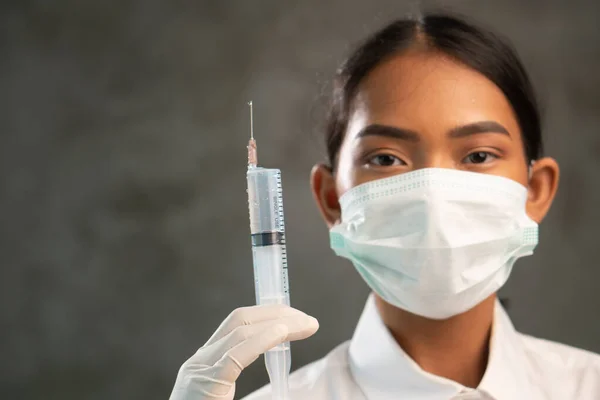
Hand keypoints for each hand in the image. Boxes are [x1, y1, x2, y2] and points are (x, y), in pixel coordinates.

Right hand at [169, 304, 318, 399]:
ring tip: (306, 326)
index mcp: (205, 365)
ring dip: (279, 323)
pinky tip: (282, 332)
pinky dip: (263, 339)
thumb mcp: (224, 398)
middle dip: (276, 313)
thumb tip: (279, 371)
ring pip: (240, 331)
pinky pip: (236, 355)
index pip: (237, 325)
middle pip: (240, 320)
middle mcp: (200, 362)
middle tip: (308, 320)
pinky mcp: (205, 385)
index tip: (297, 319)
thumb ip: (240, 380)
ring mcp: (200, 372)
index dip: (268, 315)